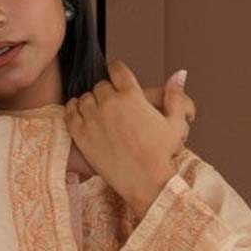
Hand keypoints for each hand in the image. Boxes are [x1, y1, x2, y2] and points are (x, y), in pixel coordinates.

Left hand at [63, 60, 191, 217]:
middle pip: (100, 86)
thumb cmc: (161, 155)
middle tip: (110, 103)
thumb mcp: (175, 123)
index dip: (116, 70)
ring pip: (84, 98)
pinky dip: (72, 110)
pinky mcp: (81, 135)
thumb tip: (180, 73)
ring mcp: (94, 118)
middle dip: (105, 92)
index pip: (117, 69)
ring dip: (90, 102)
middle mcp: (111, 103)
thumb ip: (175, 95)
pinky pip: (70, 113)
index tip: (115, 75)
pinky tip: (79, 114)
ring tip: (97, 112)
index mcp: (132, 95)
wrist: (145, 182)